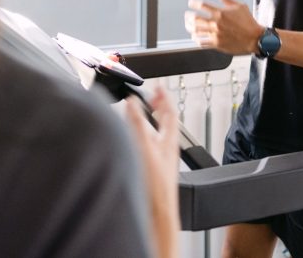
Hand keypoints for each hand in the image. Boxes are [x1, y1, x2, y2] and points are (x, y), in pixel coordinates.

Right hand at [125, 87, 179, 257]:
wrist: (157, 216)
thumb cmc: (157, 188)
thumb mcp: (146, 149)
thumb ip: (138, 125)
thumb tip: (132, 103)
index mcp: (169, 140)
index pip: (170, 112)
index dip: (164, 96)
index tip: (159, 86)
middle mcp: (166, 149)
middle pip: (165, 122)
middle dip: (157, 106)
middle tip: (151, 96)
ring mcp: (159, 160)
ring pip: (156, 134)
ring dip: (149, 121)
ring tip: (142, 113)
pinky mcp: (151, 170)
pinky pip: (148, 147)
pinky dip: (141, 138)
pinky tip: (133, 142)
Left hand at [184, 0, 262, 54]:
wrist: (255, 38)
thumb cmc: (248, 21)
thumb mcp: (240, 6)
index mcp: (221, 12)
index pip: (202, 5)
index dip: (193, 3)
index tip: (191, 3)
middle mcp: (216, 23)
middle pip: (195, 18)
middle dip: (188, 16)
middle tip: (187, 15)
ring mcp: (216, 34)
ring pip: (196, 31)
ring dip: (189, 27)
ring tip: (188, 25)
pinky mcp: (217, 44)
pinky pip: (201, 42)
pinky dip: (196, 39)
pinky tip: (195, 37)